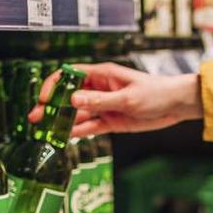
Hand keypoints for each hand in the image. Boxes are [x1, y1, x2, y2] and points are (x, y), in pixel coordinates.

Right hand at [29, 62, 203, 137]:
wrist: (176, 106)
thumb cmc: (156, 93)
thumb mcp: (128, 98)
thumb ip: (100, 100)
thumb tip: (73, 100)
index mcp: (101, 75)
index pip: (69, 75)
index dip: (54, 85)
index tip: (45, 99)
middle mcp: (99, 89)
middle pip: (68, 96)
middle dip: (52, 107)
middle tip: (36, 119)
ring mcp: (103, 106)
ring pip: (76, 114)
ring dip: (61, 121)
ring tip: (45, 132)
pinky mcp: (110, 121)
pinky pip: (89, 126)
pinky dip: (77, 131)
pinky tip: (64, 137)